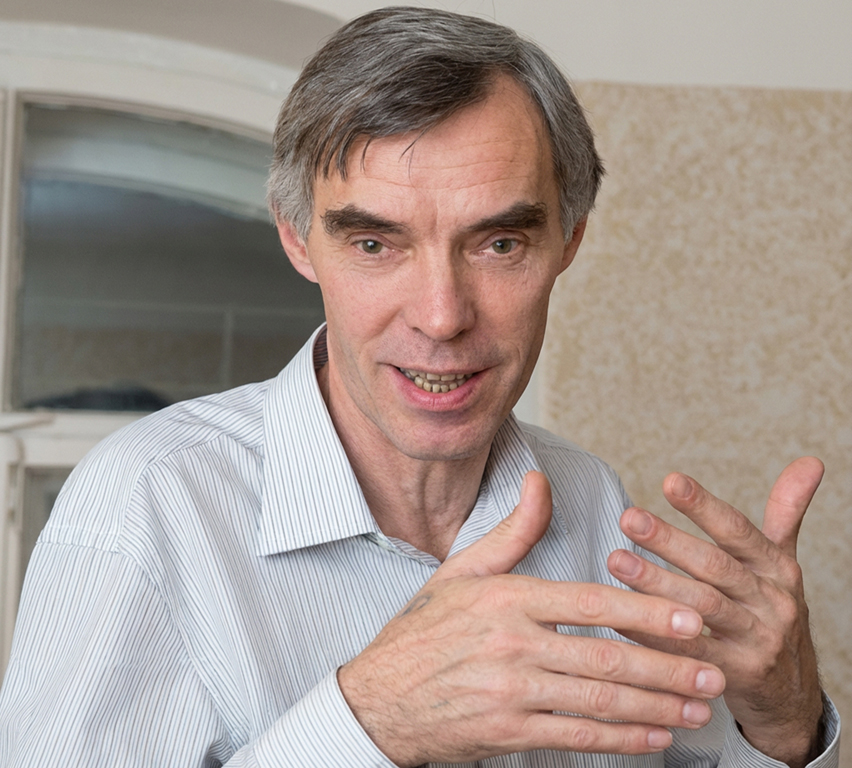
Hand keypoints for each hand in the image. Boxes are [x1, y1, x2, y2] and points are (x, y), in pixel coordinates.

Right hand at [338, 471, 726, 766]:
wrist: (378, 697)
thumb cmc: (423, 630)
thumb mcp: (462, 570)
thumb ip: (513, 531)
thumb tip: (541, 482)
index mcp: (507, 599)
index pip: (590, 602)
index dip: (647, 612)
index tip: (693, 618)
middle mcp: (512, 645)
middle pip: (605, 658)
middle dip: (669, 668)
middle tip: (715, 673)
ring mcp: (510, 693)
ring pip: (598, 702)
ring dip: (656, 708)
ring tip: (698, 709)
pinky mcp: (507, 732)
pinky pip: (575, 738)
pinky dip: (620, 739)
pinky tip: (654, 737)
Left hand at [607, 457, 824, 767]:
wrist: (792, 694)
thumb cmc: (773, 614)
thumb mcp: (783, 563)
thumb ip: (786, 512)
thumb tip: (809, 461)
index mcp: (776, 568)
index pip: (738, 530)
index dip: (704, 506)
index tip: (670, 481)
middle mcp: (770, 601)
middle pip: (714, 566)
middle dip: (669, 540)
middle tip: (629, 517)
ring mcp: (757, 641)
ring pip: (701, 607)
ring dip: (656, 583)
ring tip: (616, 560)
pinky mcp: (737, 676)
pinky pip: (689, 653)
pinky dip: (653, 635)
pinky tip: (620, 616)